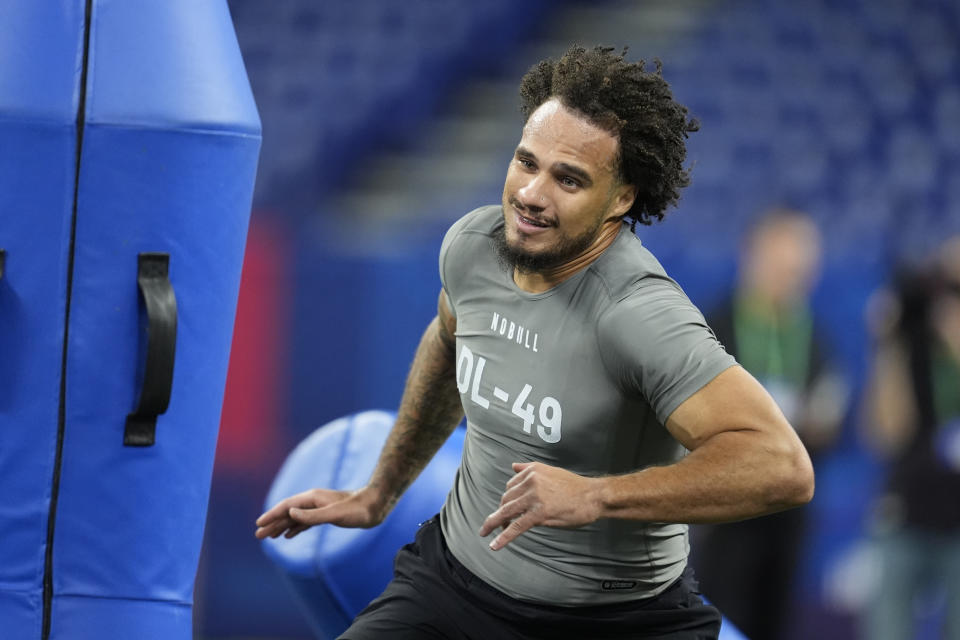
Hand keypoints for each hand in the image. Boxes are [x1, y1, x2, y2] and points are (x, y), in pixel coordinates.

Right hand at [254, 487, 385, 539]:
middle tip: (258, 536)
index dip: (272, 515)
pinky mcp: (326, 515)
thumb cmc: (357, 510)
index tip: (259, 525)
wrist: (375, 506)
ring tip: (269, 537)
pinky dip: (294, 528)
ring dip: (282, 527)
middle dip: (273, 523)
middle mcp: (313, 501)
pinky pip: (305, 522)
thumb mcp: (334, 514)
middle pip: (288, 513)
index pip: (286, 507)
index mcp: (312, 498)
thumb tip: (290, 514)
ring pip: (295, 518)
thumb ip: (312, 516)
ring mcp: (319, 508)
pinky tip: (289, 535)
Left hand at [478, 462, 601, 550]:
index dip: (507, 500)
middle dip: (500, 513)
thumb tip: (513, 466)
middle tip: (495, 524)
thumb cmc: (574, 487)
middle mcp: (531, 481)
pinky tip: (494, 544)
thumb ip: (529, 469)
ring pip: (507, 512)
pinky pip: (516, 526)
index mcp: (532, 470)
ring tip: (484, 532)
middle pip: (506, 499)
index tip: (505, 510)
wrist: (594, 496)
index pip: (511, 487)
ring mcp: (534, 497)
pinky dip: (503, 536)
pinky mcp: (539, 514)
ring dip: (493, 524)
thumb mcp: (551, 472)